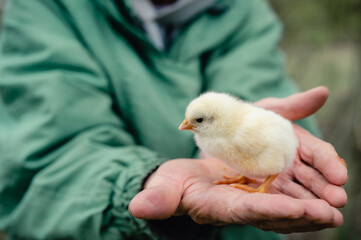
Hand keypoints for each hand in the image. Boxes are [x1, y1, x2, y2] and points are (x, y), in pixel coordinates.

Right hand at [129, 87, 347, 232]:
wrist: (188, 180)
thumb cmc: (175, 185)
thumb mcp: (165, 188)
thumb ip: (156, 198)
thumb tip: (137, 208)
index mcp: (220, 208)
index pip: (248, 211)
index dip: (272, 211)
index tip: (300, 210)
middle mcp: (242, 205)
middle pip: (277, 212)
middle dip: (304, 213)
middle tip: (332, 211)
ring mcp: (255, 195)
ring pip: (289, 201)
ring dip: (314, 202)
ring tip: (338, 198)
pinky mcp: (261, 183)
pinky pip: (288, 186)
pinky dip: (307, 184)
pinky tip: (327, 181)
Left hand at [255, 86, 347, 207]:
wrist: (215, 136)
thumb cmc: (244, 122)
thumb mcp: (267, 111)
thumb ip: (292, 106)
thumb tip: (323, 92)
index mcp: (298, 147)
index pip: (319, 156)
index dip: (330, 166)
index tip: (340, 176)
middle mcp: (291, 168)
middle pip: (313, 181)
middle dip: (326, 191)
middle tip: (338, 200)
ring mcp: (275, 184)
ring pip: (297, 197)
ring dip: (311, 206)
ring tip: (325, 214)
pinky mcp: (257, 196)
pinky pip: (271, 204)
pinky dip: (284, 209)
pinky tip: (295, 214)